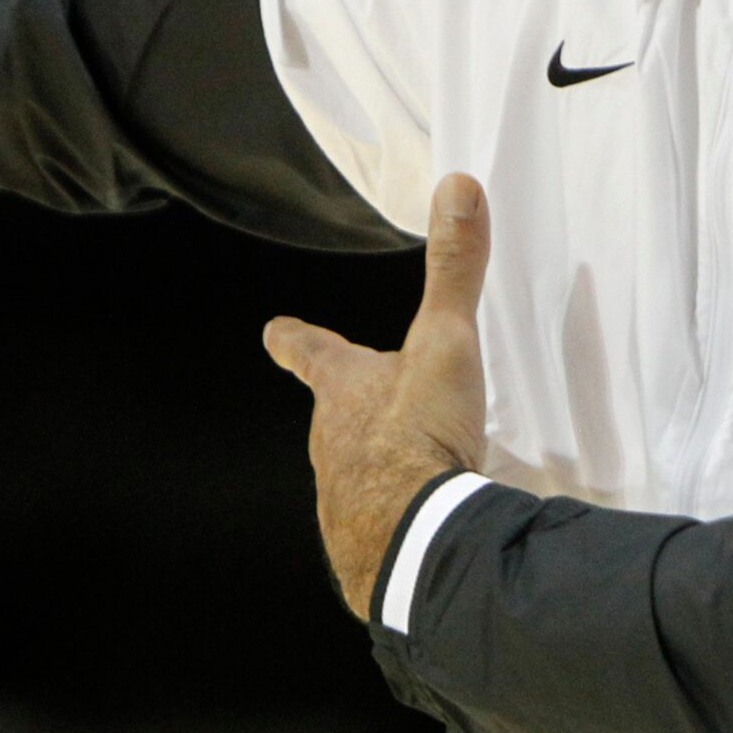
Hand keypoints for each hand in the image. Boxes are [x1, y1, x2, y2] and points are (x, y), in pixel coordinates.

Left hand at [264, 173, 491, 619]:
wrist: (417, 541)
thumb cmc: (419, 435)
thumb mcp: (446, 342)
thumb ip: (453, 270)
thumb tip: (457, 188)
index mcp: (343, 390)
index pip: (309, 351)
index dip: (294, 338)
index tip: (274, 331)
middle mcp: (331, 443)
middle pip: (335, 414)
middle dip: (354, 406)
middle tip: (378, 401)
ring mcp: (343, 497)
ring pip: (356, 469)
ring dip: (380, 462)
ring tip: (414, 463)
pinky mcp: (365, 544)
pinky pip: (380, 521)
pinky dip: (399, 513)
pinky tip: (424, 516)